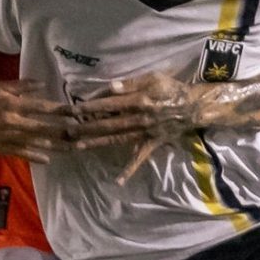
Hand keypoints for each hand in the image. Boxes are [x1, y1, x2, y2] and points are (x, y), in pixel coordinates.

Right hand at [0, 80, 79, 161]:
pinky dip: (36, 156)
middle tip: (81, 134)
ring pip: (37, 143)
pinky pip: (23, 153)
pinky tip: (49, 159)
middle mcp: (14, 122)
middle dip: (64, 131)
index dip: (60, 110)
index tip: (75, 112)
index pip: (42, 108)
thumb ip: (23, 86)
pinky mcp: (4, 148)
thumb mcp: (1, 88)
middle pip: (44, 128)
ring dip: (56, 146)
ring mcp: (10, 137)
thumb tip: (43, 84)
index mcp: (14, 105)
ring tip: (72, 148)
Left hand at [68, 72, 209, 183]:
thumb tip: (110, 88)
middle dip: (86, 127)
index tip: (73, 110)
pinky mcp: (150, 144)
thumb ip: (131, 84)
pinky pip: (139, 159)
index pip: (109, 105)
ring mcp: (143, 134)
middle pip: (108, 124)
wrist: (193, 108)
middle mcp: (138, 120)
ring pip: (116, 139)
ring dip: (96, 143)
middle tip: (67, 131)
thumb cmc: (172, 89)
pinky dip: (129, 170)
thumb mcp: (154, 78)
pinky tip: (118, 181)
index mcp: (138, 101)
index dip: (90, 107)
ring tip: (77, 147)